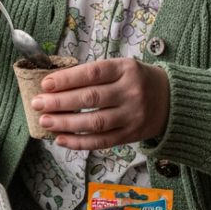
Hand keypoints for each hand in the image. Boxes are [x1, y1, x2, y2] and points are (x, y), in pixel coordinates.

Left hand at [30, 58, 169, 149]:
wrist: (172, 100)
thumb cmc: (139, 80)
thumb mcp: (123, 67)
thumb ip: (95, 74)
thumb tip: (57, 84)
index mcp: (126, 69)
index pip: (92, 74)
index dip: (67, 79)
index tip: (46, 84)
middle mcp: (130, 91)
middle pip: (90, 98)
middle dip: (60, 102)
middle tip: (38, 104)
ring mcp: (132, 115)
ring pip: (94, 122)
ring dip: (66, 123)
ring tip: (45, 121)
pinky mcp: (131, 135)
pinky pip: (102, 141)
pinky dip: (79, 142)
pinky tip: (61, 139)